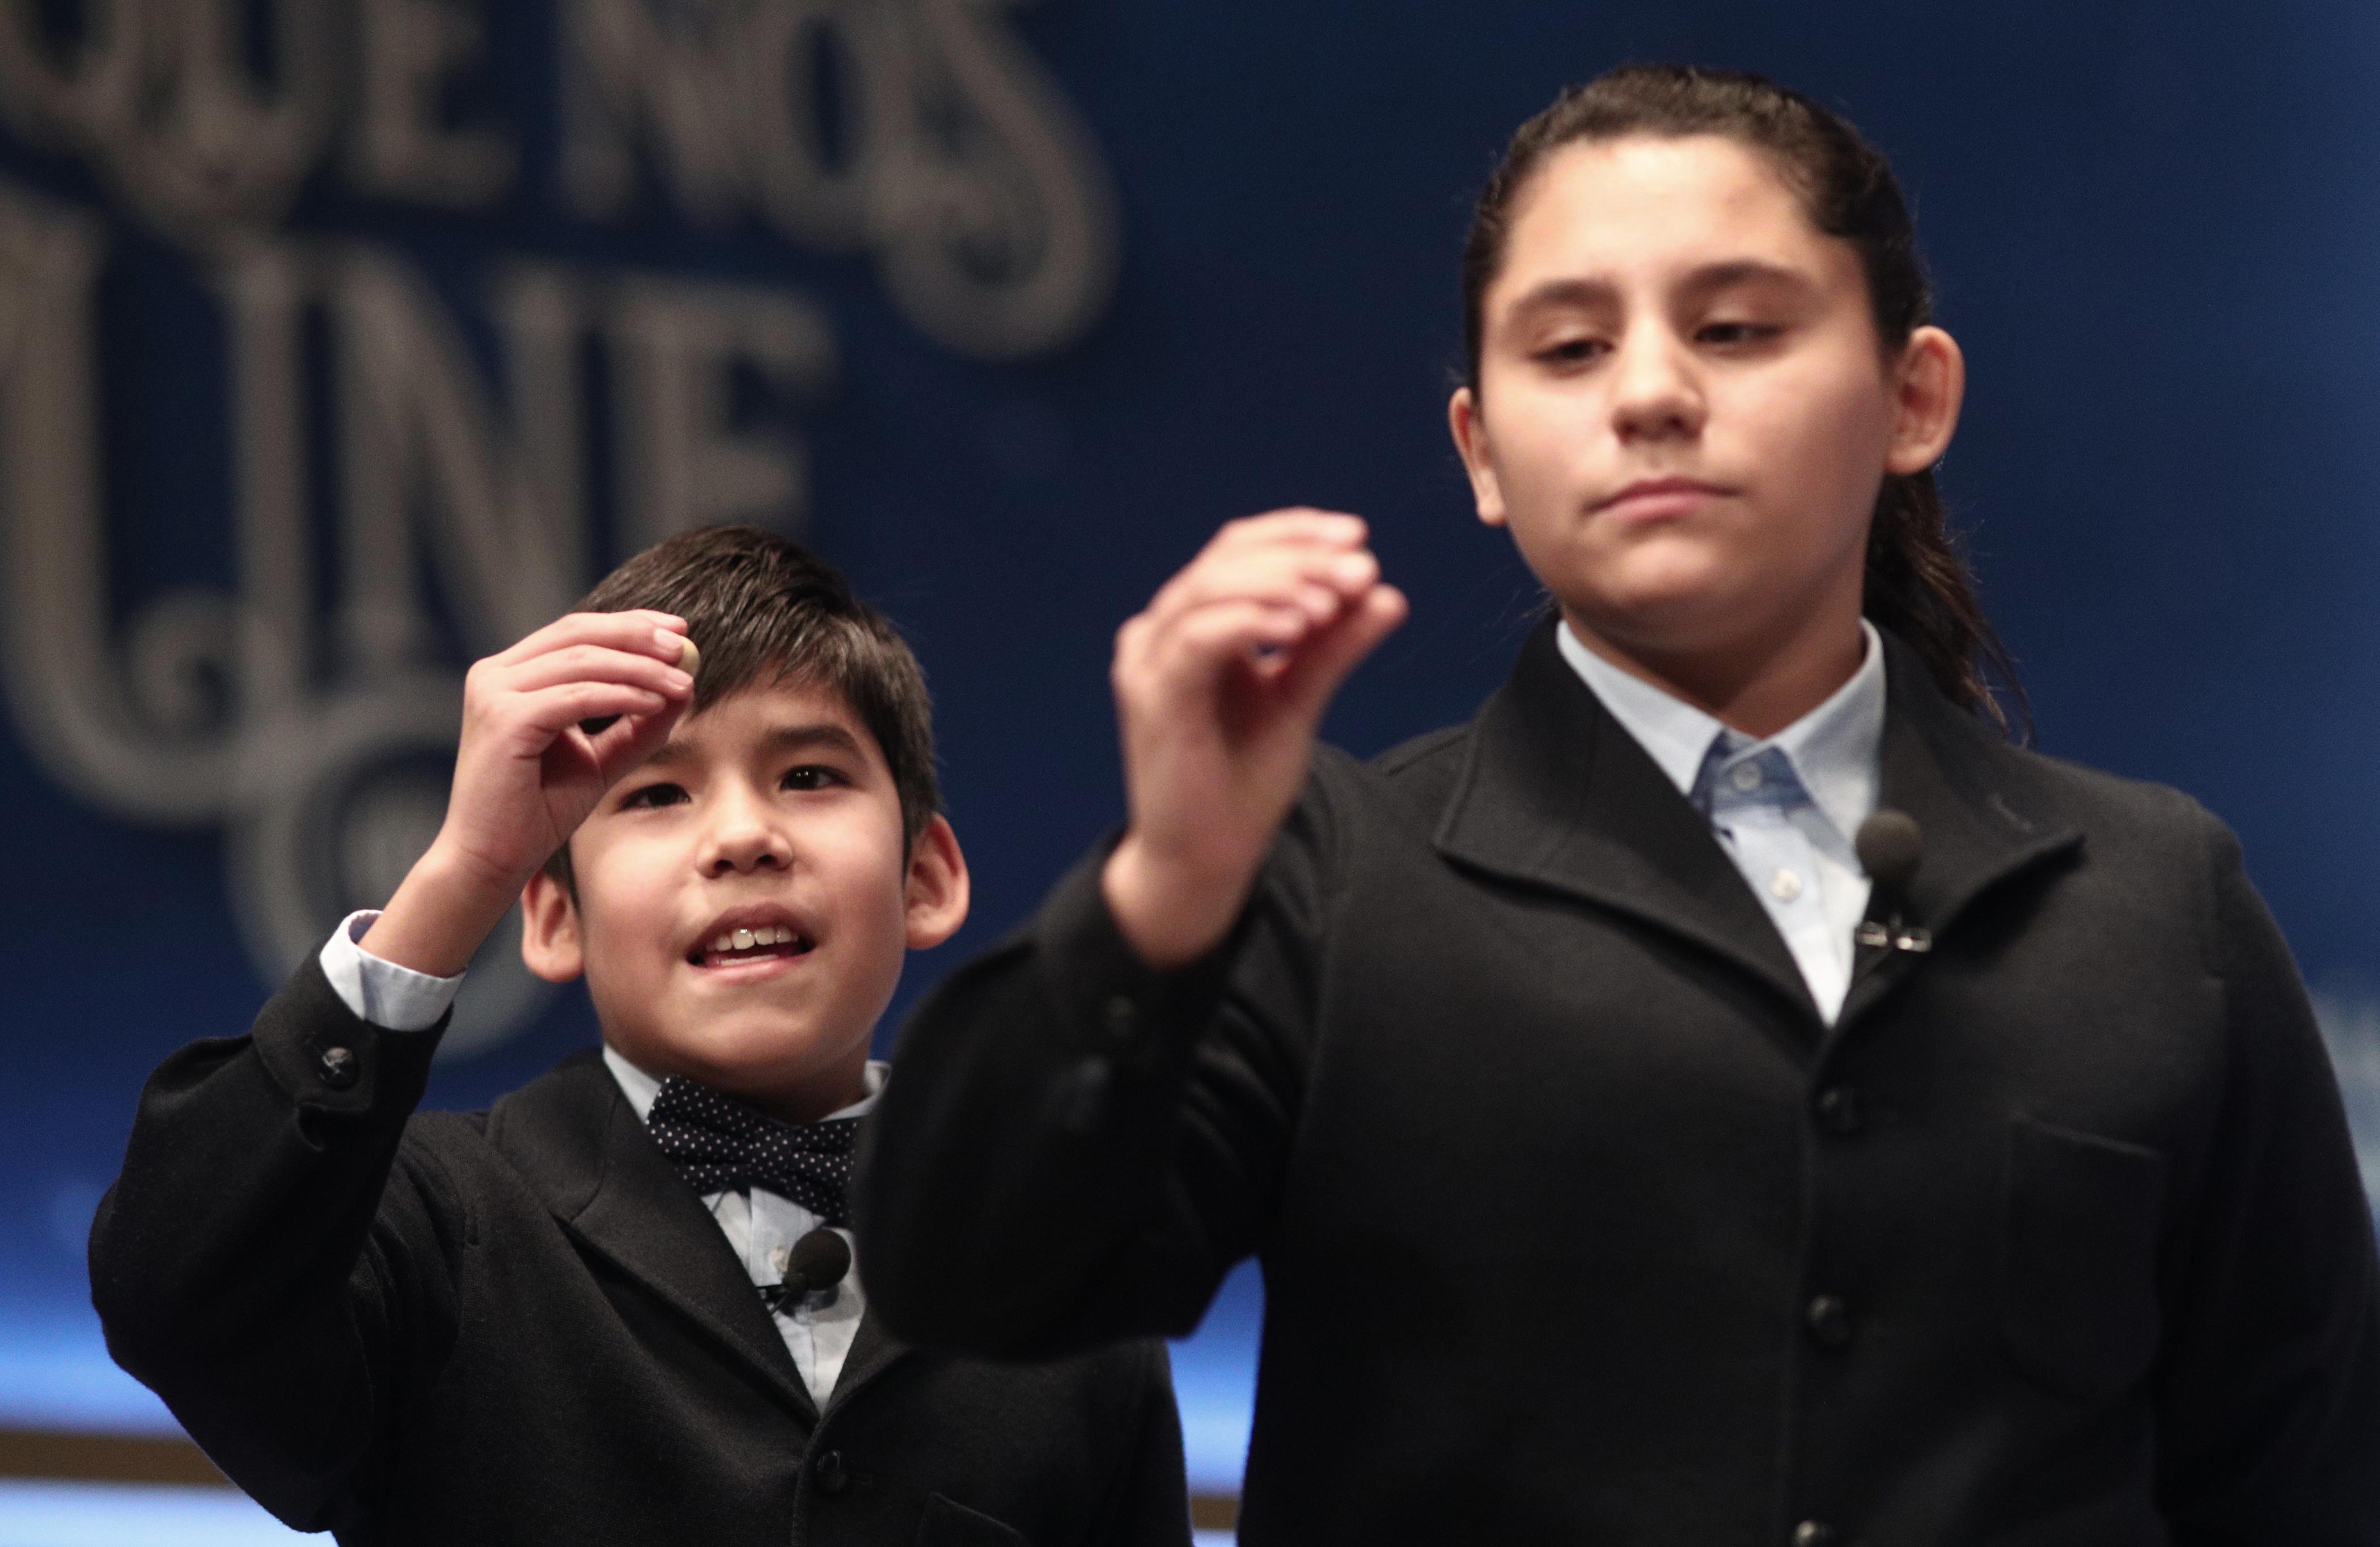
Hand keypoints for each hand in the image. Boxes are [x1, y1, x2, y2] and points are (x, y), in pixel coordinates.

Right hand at [360, 612, 696, 977]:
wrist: (493, 858)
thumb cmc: (539, 811)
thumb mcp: (600, 758)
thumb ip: (638, 723)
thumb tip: (686, 684)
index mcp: (511, 675)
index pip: (576, 631)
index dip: (630, 624)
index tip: (678, 631)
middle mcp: (495, 674)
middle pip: (578, 633)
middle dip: (638, 636)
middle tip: (684, 646)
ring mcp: (493, 693)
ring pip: (582, 661)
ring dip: (640, 669)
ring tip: (682, 685)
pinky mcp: (502, 719)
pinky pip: (575, 696)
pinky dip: (620, 696)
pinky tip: (654, 704)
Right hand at [1102, 511, 1406, 967]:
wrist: (1206, 857)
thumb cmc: (1241, 780)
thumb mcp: (1299, 701)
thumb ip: (1334, 647)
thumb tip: (1387, 593)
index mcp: (1193, 624)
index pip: (1238, 550)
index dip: (1295, 532)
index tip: (1357, 537)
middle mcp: (1162, 631)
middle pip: (1226, 560)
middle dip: (1300, 557)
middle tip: (1359, 567)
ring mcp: (1150, 660)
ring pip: (1210, 588)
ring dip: (1280, 583)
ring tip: (1335, 598)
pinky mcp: (1152, 695)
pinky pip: (1199, 637)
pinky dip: (1251, 620)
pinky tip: (1299, 624)